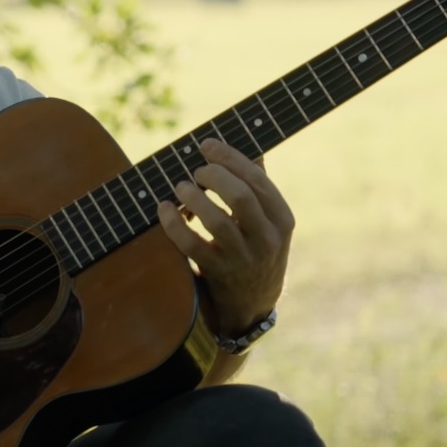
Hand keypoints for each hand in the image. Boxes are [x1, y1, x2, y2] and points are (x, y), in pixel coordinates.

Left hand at [156, 138, 293, 337]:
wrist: (252, 301)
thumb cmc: (254, 246)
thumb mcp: (267, 220)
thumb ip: (258, 186)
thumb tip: (248, 146)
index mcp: (282, 218)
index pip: (258, 180)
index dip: (230, 158)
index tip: (206, 145)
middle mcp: (268, 239)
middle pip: (241, 197)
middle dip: (213, 176)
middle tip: (195, 171)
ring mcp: (243, 259)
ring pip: (218, 222)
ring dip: (193, 199)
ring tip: (180, 188)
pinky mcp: (219, 273)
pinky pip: (192, 246)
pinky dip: (174, 224)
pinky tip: (163, 209)